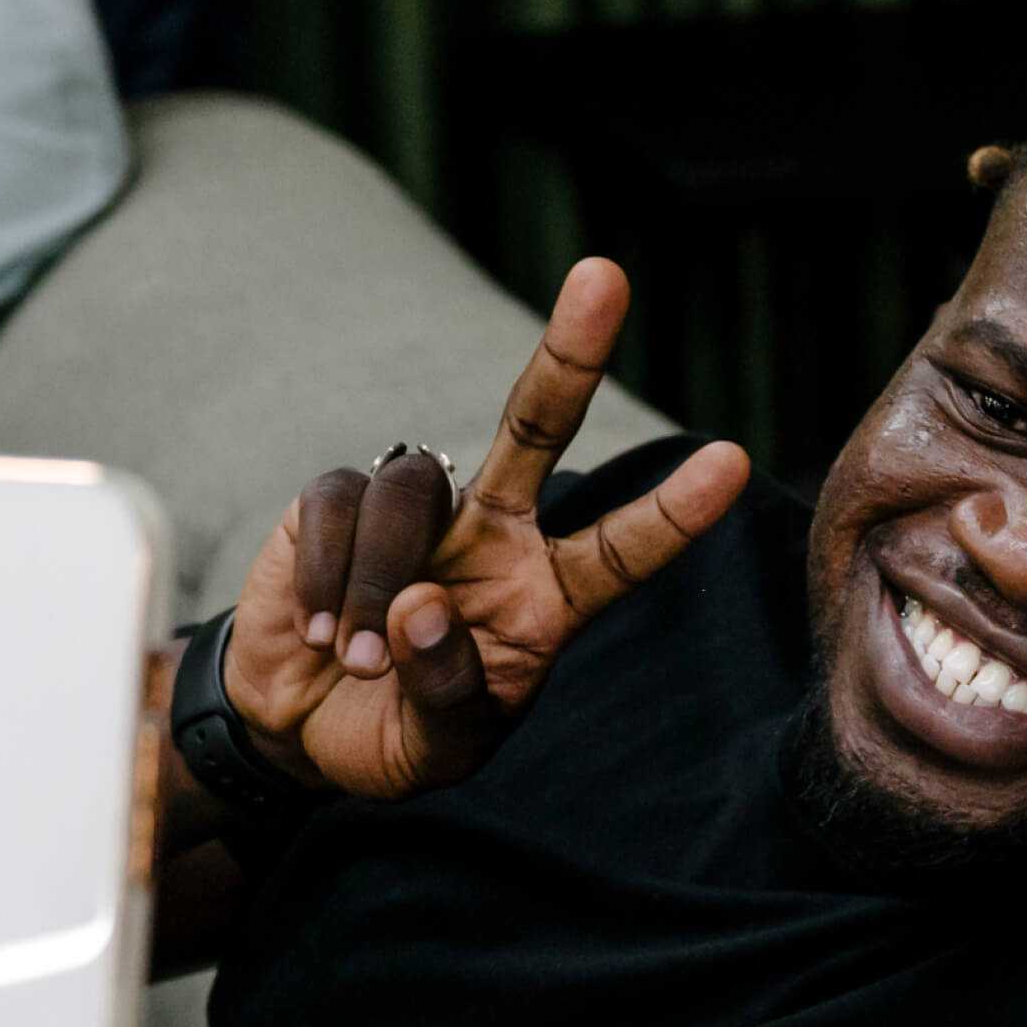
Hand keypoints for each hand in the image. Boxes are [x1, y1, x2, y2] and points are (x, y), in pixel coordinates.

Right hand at [222, 259, 750, 802]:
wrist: (293, 729)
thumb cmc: (390, 733)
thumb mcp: (436, 749)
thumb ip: (446, 692)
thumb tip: (420, 603)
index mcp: (546, 595)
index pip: (622, 550)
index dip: (674, 511)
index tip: (733, 461)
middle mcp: (495, 533)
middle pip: (539, 427)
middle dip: (570, 353)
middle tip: (606, 276)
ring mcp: (418, 509)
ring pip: (414, 488)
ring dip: (382, 578)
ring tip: (356, 658)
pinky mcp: (335, 499)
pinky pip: (340, 504)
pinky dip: (328, 577)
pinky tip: (318, 630)